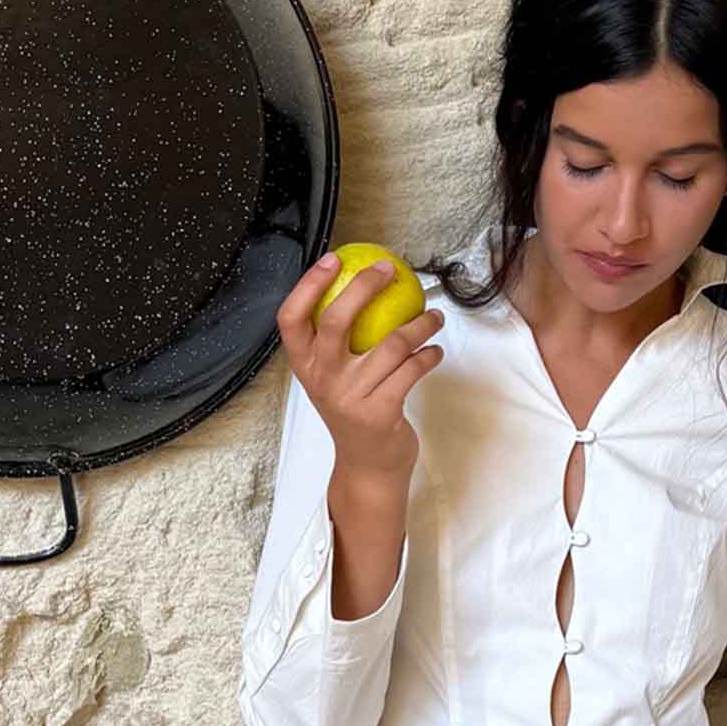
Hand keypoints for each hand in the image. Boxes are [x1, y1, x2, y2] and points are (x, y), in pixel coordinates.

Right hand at [276, 251, 443, 482]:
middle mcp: (322, 380)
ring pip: (390, 344)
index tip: (333, 260)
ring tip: (434, 317)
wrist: (367, 466)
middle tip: (389, 270)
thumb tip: (362, 284)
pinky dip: (429, 355)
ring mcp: (349, 397)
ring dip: (420, 325)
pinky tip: (435, 350)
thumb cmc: (353, 410)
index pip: (291, 319)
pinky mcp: (380, 412)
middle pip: (336, 320)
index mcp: (305, 367)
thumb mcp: (333, 378)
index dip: (308, 285)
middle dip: (364, 286)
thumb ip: (337, 342)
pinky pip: (412, 369)